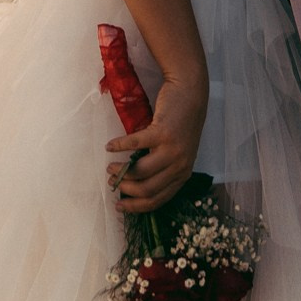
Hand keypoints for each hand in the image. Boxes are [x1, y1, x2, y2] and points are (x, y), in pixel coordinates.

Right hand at [108, 78, 205, 212]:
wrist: (191, 94)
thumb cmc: (182, 123)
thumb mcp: (179, 152)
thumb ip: (164, 168)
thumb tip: (136, 182)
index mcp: (182, 174)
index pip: (158, 200)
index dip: (137, 205)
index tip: (119, 205)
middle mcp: (180, 165)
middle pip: (148, 189)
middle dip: (125, 189)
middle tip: (112, 181)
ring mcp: (172, 149)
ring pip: (141, 171)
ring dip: (121, 171)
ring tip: (110, 166)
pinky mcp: (162, 132)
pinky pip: (135, 145)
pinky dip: (119, 146)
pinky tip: (110, 146)